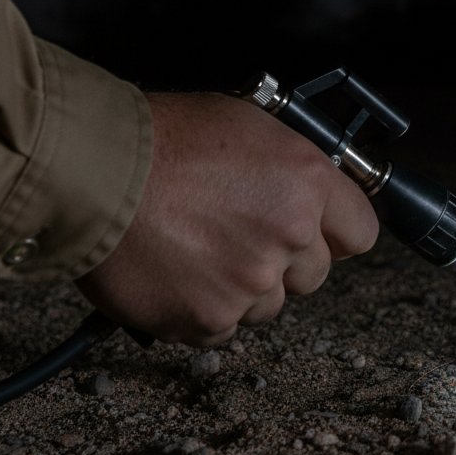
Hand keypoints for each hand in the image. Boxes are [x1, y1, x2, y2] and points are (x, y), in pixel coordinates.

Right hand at [75, 92, 378, 345]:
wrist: (94, 171)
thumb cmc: (167, 138)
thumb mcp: (252, 126)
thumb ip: (297, 168)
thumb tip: (322, 194)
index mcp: (308, 181)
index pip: (361, 233)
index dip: (337, 234)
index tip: (319, 234)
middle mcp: (289, 234)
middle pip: (314, 274)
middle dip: (286, 261)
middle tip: (239, 234)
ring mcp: (251, 281)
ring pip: (269, 304)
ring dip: (243, 286)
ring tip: (200, 248)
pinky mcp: (209, 317)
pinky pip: (224, 328)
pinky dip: (203, 309)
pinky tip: (179, 272)